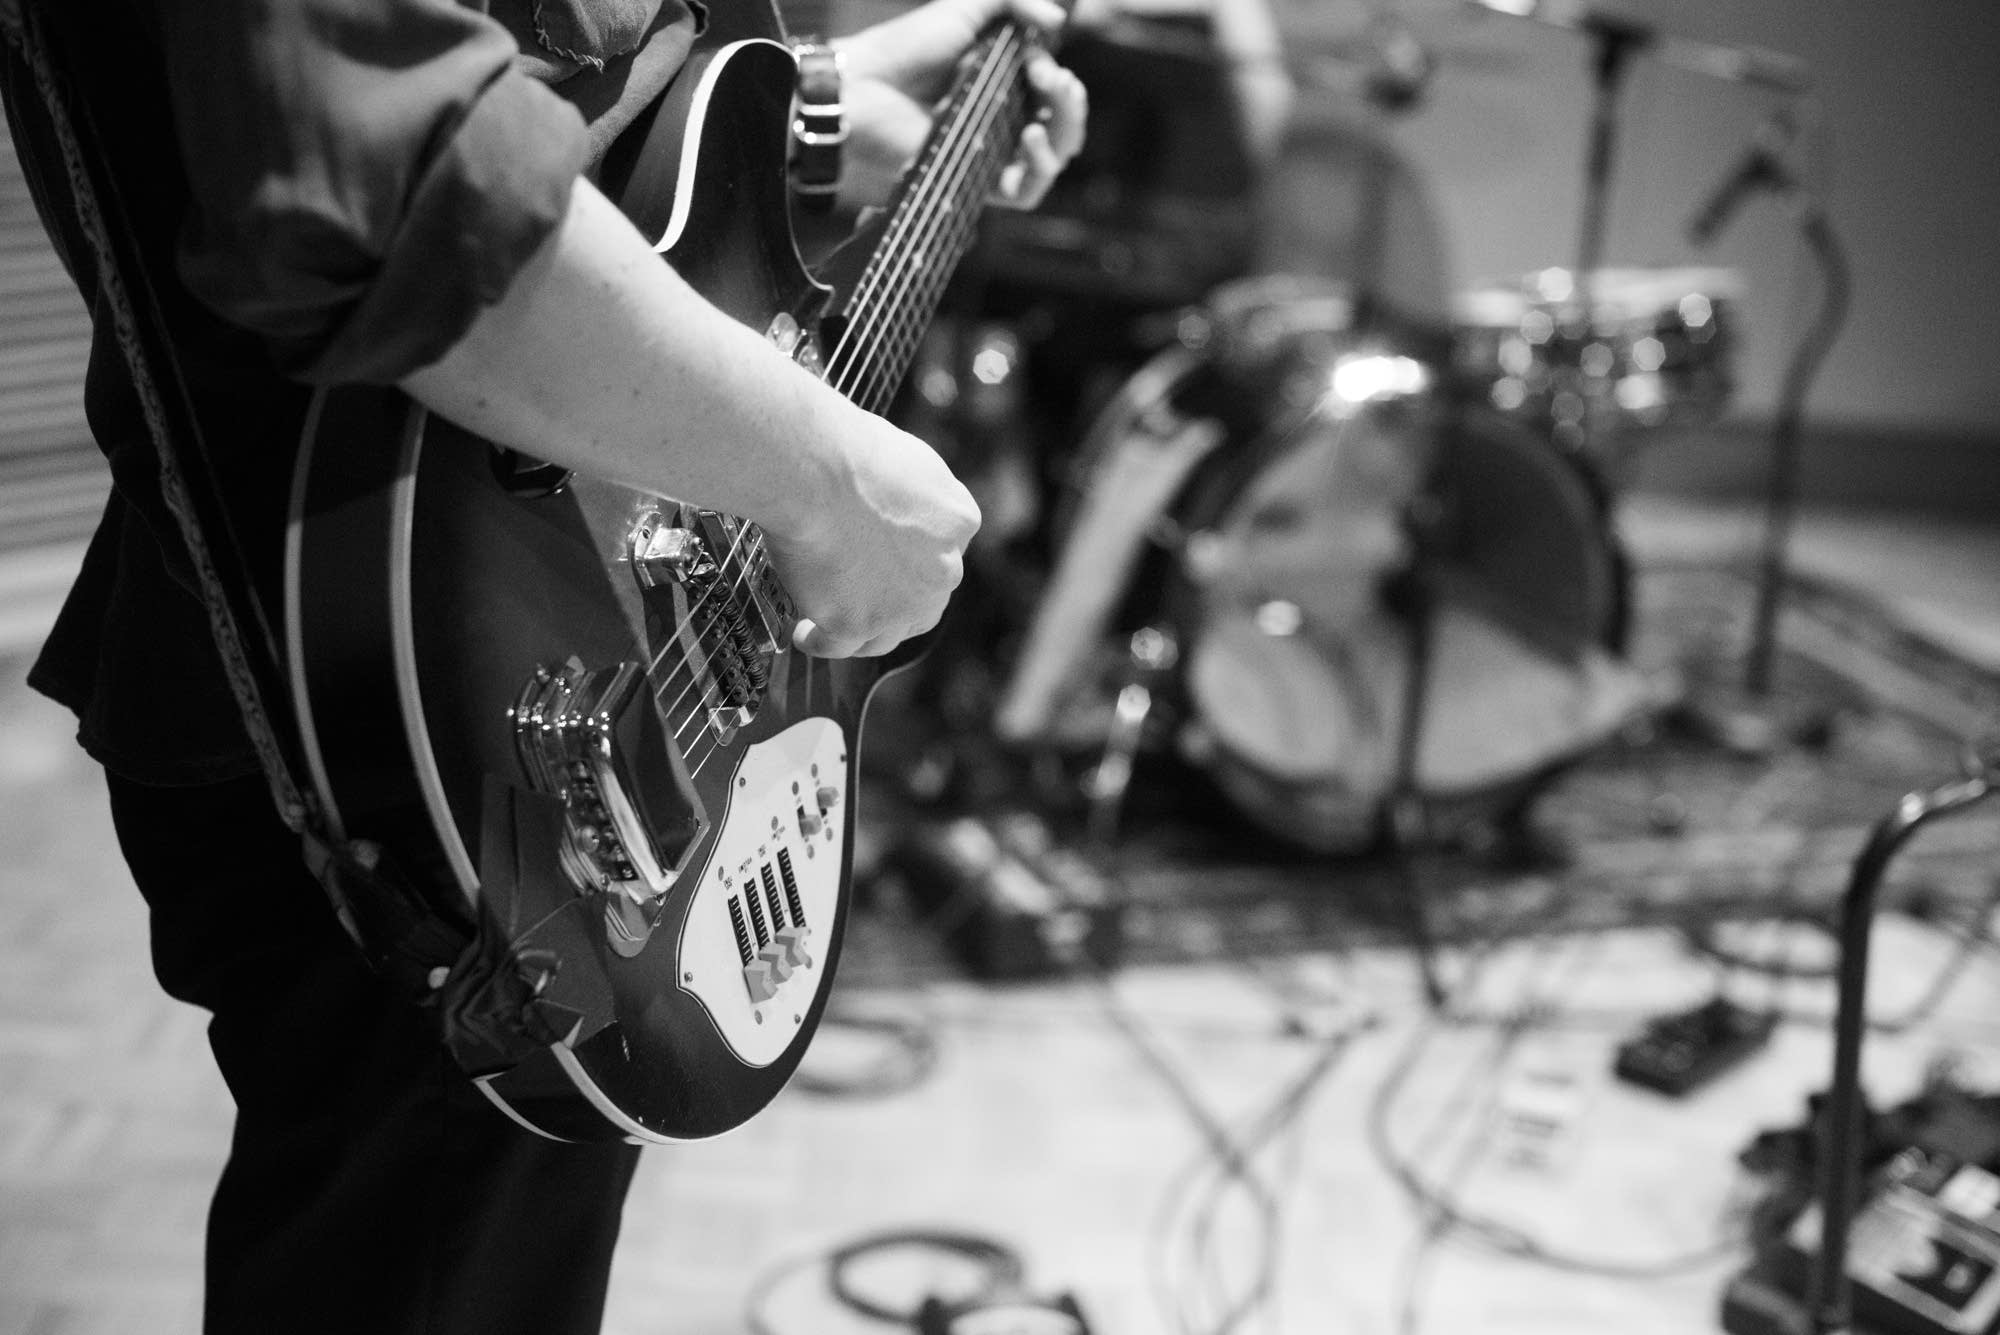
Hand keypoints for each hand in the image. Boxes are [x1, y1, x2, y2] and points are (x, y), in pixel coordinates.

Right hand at [764, 400, 981, 658]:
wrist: (816, 469)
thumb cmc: (848, 448)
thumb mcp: (906, 457)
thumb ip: (912, 491)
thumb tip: (892, 501)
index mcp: (959, 521)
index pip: (944, 551)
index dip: (915, 557)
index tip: (890, 556)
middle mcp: (943, 571)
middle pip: (923, 601)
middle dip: (898, 601)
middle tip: (866, 594)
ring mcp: (901, 605)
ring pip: (885, 634)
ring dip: (863, 631)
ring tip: (834, 624)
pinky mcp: (855, 625)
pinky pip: (837, 646)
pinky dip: (819, 642)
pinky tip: (805, 634)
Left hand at [833, 0, 1087, 210]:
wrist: (861, 91)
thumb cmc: (903, 50)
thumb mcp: (962, 10)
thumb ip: (1012, 2)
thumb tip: (1057, 22)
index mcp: (999, 83)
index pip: (1052, 92)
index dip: (1058, 78)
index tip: (1038, 61)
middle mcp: (999, 121)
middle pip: (1061, 126)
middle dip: (1071, 105)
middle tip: (1054, 82)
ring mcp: (989, 155)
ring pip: (1051, 161)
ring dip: (1063, 136)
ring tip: (1042, 119)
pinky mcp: (976, 184)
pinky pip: (1026, 193)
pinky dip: (1039, 167)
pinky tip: (1030, 137)